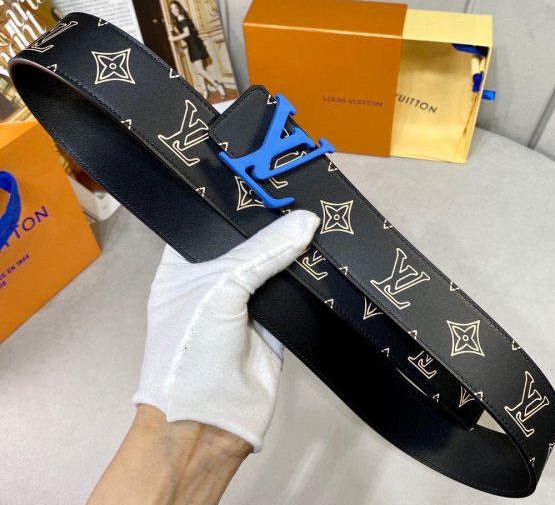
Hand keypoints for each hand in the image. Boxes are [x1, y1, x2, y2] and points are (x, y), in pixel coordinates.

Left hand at [132, 210, 319, 451]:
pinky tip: (325, 252)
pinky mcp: (274, 323)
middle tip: (299, 189)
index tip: (264, 176)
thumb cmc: (191, 349)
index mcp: (183, 266)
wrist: (207, 424)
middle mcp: (213, 280)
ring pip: (274, 265)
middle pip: (247, 243)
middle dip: (271, 222)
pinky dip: (308, 277)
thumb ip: (263, 252)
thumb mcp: (219, 288)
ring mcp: (245, 302)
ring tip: (318, 211)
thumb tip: (306, 220)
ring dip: (293, 248)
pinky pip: (294, 292)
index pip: (209, 223)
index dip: (233, 203)